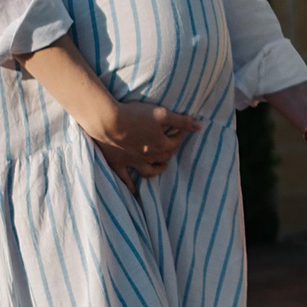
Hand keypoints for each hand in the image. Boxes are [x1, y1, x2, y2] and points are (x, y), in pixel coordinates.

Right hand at [82, 97, 201, 179]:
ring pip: (149, 171)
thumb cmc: (135, 116)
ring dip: (157, 170)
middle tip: (171, 144)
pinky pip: (125, 179)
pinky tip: (133, 192)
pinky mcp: (117, 164)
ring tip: (161, 167)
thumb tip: (200, 125)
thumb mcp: (161, 114)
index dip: (179, 134)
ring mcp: (132, 162)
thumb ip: (181, 121)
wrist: (106, 122)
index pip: (175, 142)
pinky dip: (130, 186)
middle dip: (170, 151)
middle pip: (164, 157)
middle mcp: (148, 157)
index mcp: (161, 145)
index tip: (179, 128)